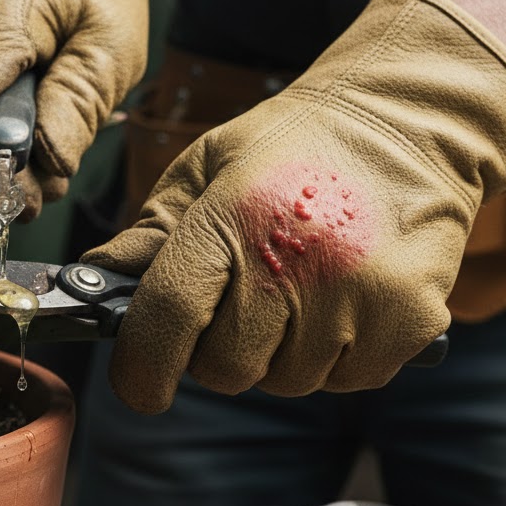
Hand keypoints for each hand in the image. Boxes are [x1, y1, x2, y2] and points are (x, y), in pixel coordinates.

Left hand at [83, 0, 505, 408]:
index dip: (143, 367)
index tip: (141, 384)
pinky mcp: (411, 321)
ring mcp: (361, 295)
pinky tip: (342, 301)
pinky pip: (344, 381)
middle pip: (226, 368)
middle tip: (241, 301)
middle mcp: (297, 259)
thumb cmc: (293, 147)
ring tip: (300, 290)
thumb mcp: (207, 167)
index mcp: (232, 216)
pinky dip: (334, 358)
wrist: (408, 121)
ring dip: (279, 354)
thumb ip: (150, 232)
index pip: (169, 316)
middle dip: (217, 351)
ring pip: (286, 381)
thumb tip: (94, 283)